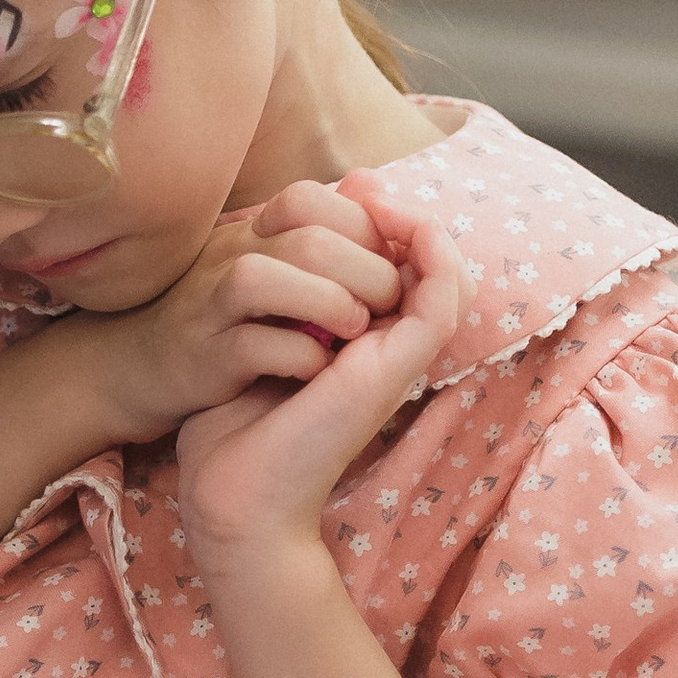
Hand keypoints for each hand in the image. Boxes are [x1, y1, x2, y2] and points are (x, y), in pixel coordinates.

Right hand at [100, 179, 403, 443]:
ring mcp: (209, 306)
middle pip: (307, 239)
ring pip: (265, 280)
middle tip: (389, 306)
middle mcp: (229, 258)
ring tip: (356, 331)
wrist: (138, 366)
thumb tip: (372, 186)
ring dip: (329, 305)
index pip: (312, 199)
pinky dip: (296, 356)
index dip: (367, 227)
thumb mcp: (266, 261)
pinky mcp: (201, 357)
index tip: (392, 264)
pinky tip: (316, 367)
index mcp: (251, 232)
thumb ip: (317, 230)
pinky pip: (249, 345)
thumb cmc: (220, 315)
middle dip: (367, 272)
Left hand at [174, 198, 465, 575]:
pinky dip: (436, 254)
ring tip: (380, 200)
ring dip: (422, 226)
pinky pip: (443, 298)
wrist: (231, 490)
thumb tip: (287, 236)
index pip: (397, 266)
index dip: (382, 219)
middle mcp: (385, 348)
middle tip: (364, 187)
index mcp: (359, 343)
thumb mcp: (260, 331)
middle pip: (427, 264)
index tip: (345, 190)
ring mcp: (396, 358)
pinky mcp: (397, 367)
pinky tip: (403, 225)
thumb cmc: (235, 417)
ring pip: (445, 275)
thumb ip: (286, 285)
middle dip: (401, 212)